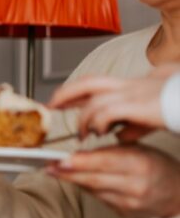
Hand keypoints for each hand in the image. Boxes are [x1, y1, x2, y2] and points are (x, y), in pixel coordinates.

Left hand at [47, 144, 179, 217]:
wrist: (178, 193)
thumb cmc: (157, 166)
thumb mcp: (139, 150)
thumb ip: (110, 152)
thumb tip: (76, 155)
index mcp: (141, 164)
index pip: (103, 163)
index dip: (79, 162)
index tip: (59, 160)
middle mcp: (136, 185)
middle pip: (94, 180)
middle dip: (68, 173)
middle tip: (49, 167)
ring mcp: (131, 203)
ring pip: (94, 191)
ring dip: (74, 181)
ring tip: (57, 172)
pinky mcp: (125, 214)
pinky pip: (100, 199)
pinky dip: (88, 189)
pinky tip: (79, 182)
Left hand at [48, 64, 179, 141]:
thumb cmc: (179, 106)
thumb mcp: (152, 116)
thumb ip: (133, 123)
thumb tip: (119, 135)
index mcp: (132, 84)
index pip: (96, 83)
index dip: (75, 91)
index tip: (59, 100)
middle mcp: (130, 84)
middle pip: (89, 82)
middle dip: (66, 93)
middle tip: (51, 105)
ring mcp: (133, 92)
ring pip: (95, 100)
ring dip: (84, 118)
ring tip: (82, 133)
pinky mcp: (138, 104)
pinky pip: (108, 111)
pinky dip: (99, 122)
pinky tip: (100, 132)